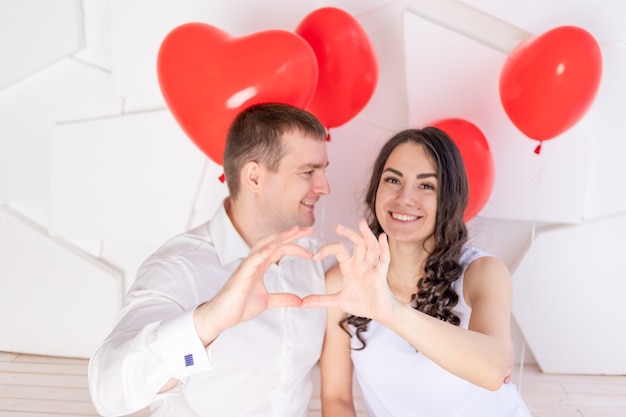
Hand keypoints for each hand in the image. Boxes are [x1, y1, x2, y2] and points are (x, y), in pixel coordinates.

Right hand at [194, 226, 313, 345]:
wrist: (223, 317)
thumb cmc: (240, 306)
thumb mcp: (268, 302)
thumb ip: (283, 298)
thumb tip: (300, 301)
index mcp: (260, 266)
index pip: (280, 249)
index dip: (295, 247)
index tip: (311, 250)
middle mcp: (254, 262)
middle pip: (274, 242)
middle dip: (291, 235)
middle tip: (309, 229)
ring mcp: (247, 266)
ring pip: (264, 245)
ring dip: (280, 237)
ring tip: (295, 230)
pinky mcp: (241, 274)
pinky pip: (253, 259)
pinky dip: (263, 251)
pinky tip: (274, 246)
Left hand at [303, 220, 399, 324]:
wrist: (379, 314)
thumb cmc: (362, 304)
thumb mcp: (338, 301)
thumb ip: (320, 300)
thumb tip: (301, 302)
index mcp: (350, 266)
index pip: (339, 250)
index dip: (327, 249)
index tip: (315, 256)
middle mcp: (361, 263)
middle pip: (356, 243)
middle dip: (348, 233)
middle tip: (337, 226)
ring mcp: (372, 268)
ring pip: (370, 246)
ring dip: (366, 234)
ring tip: (361, 223)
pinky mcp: (380, 276)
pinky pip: (384, 259)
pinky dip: (384, 248)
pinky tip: (382, 237)